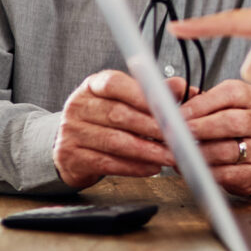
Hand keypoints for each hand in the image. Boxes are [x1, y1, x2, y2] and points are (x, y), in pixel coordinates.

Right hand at [53, 70, 181, 189]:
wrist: (70, 147)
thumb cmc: (104, 120)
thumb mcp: (124, 100)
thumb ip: (151, 93)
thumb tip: (179, 86)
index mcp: (92, 86)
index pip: (114, 83)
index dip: (141, 95)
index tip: (166, 106)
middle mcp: (78, 106)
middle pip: (118, 114)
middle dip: (152, 126)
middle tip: (177, 135)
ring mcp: (72, 132)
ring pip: (115, 141)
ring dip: (148, 150)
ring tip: (170, 155)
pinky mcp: (73, 157)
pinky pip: (108, 163)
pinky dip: (134, 166)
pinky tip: (152, 167)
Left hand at [179, 80, 250, 195]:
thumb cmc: (242, 127)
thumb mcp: (230, 105)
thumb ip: (203, 101)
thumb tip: (170, 104)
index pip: (229, 94)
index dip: (201, 104)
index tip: (178, 113)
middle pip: (230, 122)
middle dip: (199, 127)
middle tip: (176, 133)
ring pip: (227, 150)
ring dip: (198, 153)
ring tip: (178, 152)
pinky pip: (228, 174)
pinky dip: (205, 172)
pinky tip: (192, 168)